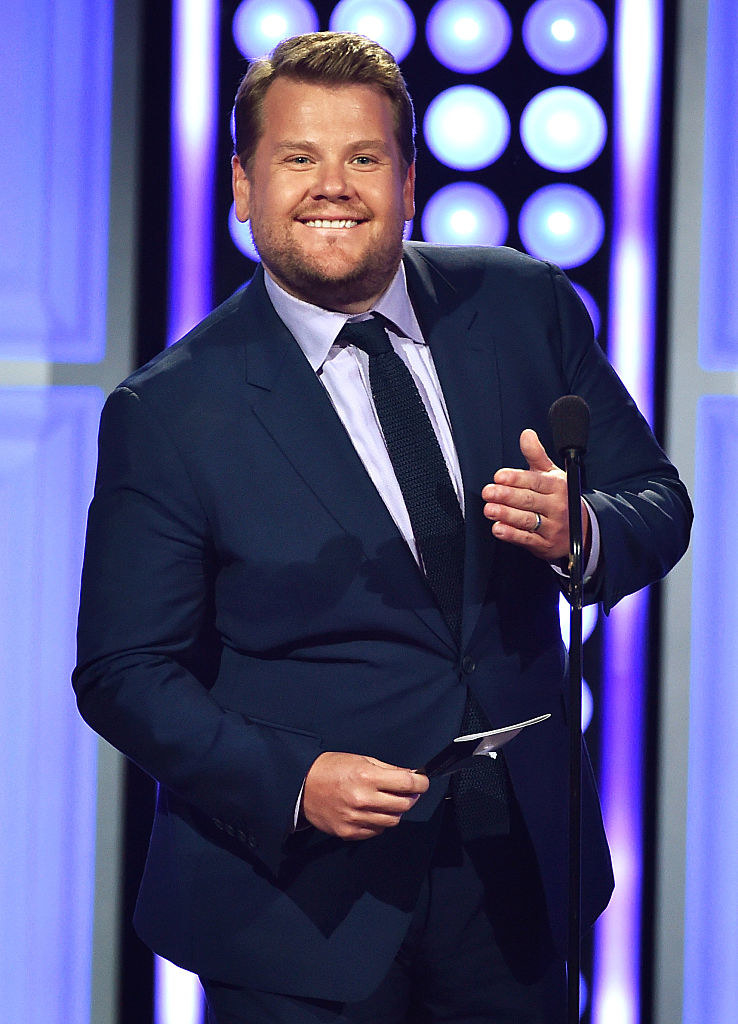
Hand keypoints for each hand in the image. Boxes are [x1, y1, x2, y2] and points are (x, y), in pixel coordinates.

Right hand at [301, 751, 428, 839]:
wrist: (302, 786)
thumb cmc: (330, 768)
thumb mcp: (360, 759)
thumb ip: (387, 769)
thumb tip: (411, 775)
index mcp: (366, 777)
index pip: (407, 783)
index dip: (420, 783)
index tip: (422, 782)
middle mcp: (363, 799)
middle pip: (404, 804)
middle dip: (410, 797)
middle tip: (406, 791)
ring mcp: (356, 818)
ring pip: (393, 820)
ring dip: (395, 810)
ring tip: (386, 801)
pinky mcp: (349, 832)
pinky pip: (376, 830)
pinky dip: (379, 821)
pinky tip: (372, 811)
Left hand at [481, 429, 589, 562]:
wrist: (581, 530)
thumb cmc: (559, 497)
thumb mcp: (552, 474)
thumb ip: (536, 455)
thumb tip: (526, 434)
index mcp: (557, 486)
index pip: (535, 481)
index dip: (516, 479)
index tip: (499, 476)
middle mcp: (557, 506)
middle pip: (529, 500)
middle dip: (507, 496)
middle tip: (488, 492)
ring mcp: (552, 526)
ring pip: (527, 520)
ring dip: (506, 514)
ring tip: (489, 509)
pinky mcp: (545, 544)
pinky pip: (527, 539)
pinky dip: (511, 534)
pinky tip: (498, 528)